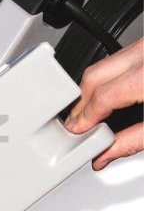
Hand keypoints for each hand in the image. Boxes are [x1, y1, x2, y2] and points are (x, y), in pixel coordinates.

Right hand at [65, 38, 143, 169]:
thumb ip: (133, 141)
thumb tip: (105, 154)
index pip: (101, 97)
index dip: (85, 118)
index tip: (78, 131)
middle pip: (94, 75)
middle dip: (80, 100)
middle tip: (77, 122)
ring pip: (105, 62)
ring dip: (94, 86)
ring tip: (93, 110)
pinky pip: (122, 56)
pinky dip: (112, 75)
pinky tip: (114, 92)